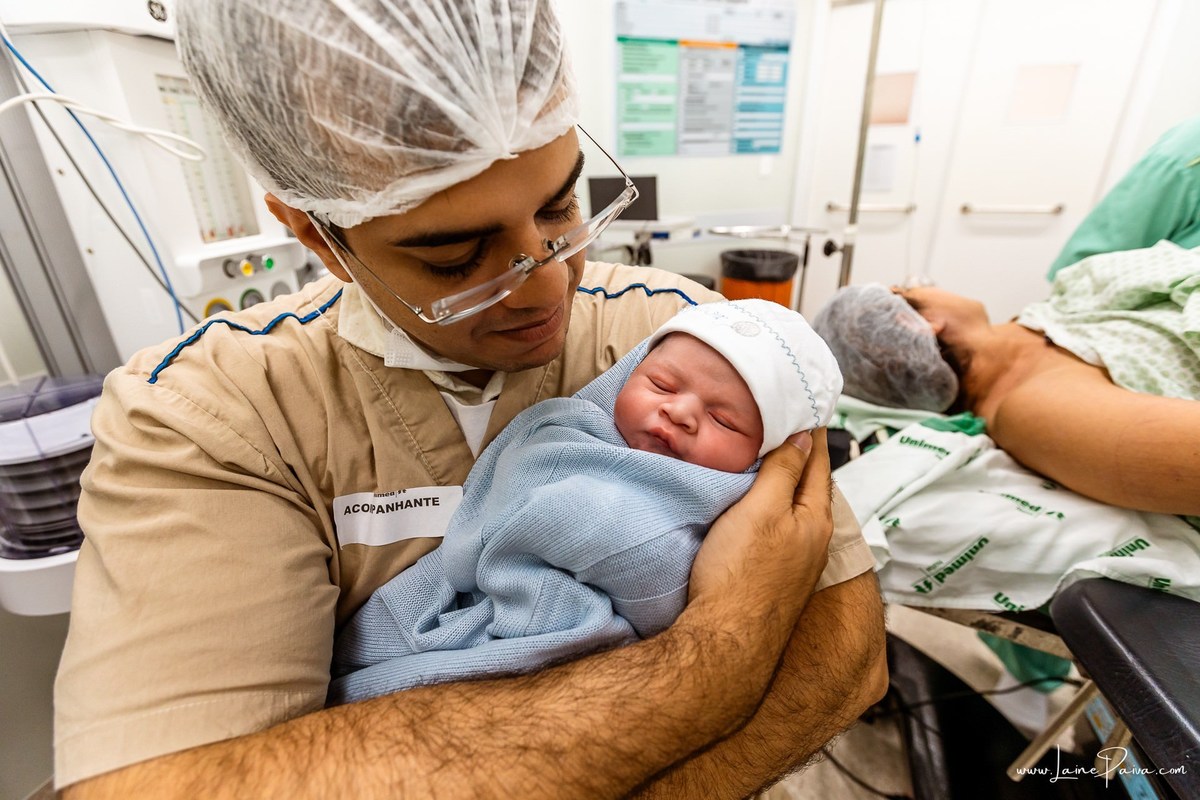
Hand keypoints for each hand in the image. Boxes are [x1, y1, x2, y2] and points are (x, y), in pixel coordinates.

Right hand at [688, 429, 833, 629]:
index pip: (817, 463)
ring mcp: (796, 564)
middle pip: (810, 487)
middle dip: (801, 456)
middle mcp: (814, 541)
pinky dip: (774, 507)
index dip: (811, 433)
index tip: (807, 406)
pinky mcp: (775, 579)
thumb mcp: (762, 509)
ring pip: (795, 510)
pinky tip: (757, 508)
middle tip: (787, 424)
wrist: (725, 643)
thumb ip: (783, 472)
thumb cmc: (741, 572)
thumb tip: (805, 437)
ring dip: (786, 483)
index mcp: (816, 519)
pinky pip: (781, 530)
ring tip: (771, 458)